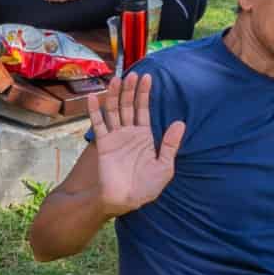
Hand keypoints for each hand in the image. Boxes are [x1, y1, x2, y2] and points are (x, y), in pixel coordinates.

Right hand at [88, 74, 183, 216]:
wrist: (125, 200)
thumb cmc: (146, 186)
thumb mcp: (164, 166)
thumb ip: (170, 144)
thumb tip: (180, 122)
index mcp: (144, 136)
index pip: (144, 110)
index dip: (145, 94)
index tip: (148, 78)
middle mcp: (129, 132)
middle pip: (128, 106)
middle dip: (131, 90)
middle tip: (133, 74)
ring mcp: (115, 137)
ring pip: (114, 111)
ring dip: (114, 95)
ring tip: (116, 79)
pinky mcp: (104, 144)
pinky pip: (99, 124)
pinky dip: (95, 110)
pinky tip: (93, 97)